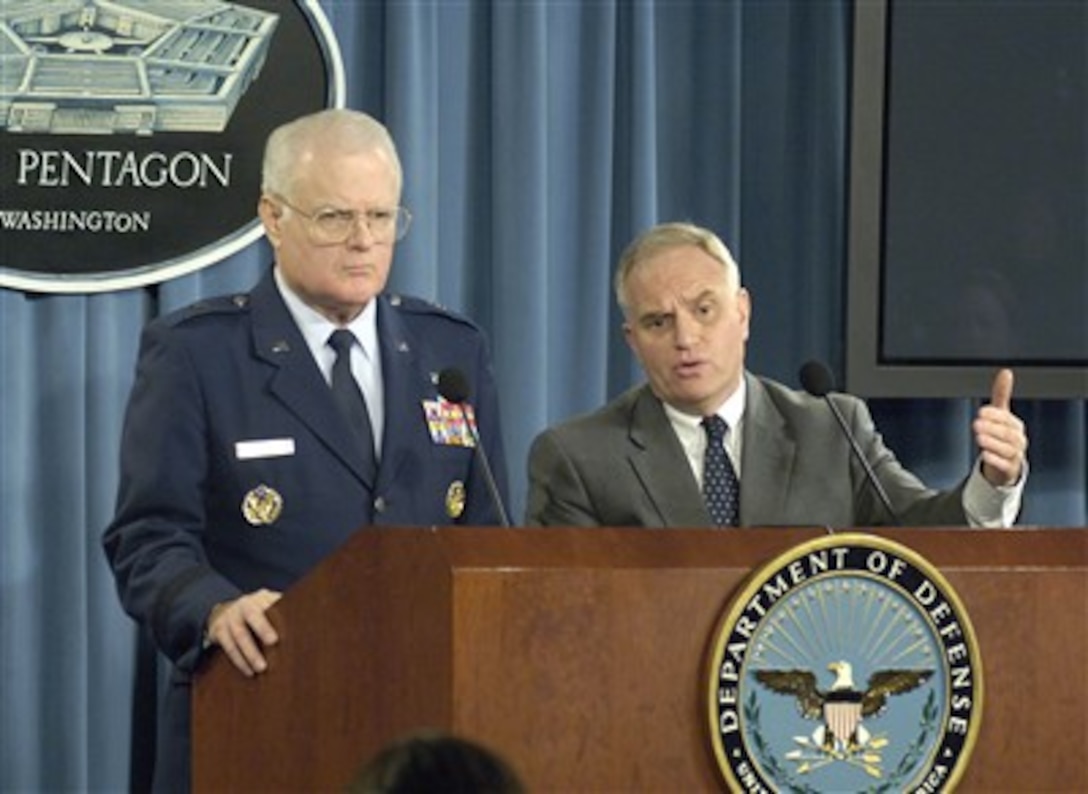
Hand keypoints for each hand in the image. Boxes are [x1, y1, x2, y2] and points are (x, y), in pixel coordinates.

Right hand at [206, 588, 281, 676]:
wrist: (223, 612)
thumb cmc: (256, 613)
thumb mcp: (267, 606)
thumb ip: (282, 612)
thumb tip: (308, 622)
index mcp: (260, 598)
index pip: (270, 602)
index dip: (277, 612)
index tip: (286, 624)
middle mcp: (243, 605)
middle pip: (252, 615)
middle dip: (262, 627)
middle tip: (273, 642)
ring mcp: (230, 617)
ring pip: (239, 635)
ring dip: (250, 652)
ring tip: (262, 668)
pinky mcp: (218, 630)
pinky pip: (228, 647)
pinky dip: (239, 660)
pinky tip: (249, 671)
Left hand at [973, 368, 1027, 486]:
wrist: (1007, 462)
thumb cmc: (1002, 434)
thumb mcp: (1001, 415)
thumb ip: (1001, 395)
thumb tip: (1006, 372)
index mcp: (1015, 425)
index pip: (1007, 418)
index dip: (995, 415)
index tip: (981, 411)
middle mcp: (1018, 440)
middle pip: (1008, 434)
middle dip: (992, 429)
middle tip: (976, 423)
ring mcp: (1015, 455)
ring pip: (1007, 449)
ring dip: (993, 443)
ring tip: (978, 438)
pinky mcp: (1009, 469)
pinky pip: (1004, 465)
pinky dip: (995, 460)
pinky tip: (984, 455)